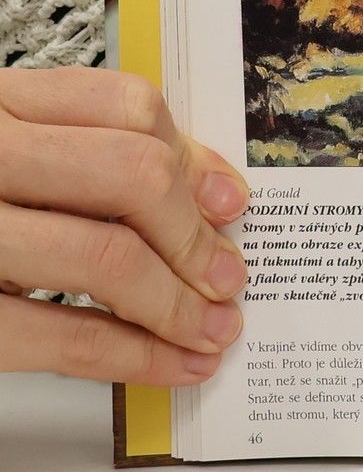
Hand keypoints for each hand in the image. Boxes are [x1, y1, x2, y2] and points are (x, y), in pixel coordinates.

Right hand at [0, 69, 249, 385]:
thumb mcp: (5, 151)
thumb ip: (88, 153)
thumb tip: (209, 189)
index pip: (126, 106)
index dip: (195, 159)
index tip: (231, 204)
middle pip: (131, 176)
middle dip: (196, 238)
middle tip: (230, 277)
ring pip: (104, 257)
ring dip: (178, 304)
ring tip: (212, 328)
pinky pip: (55, 335)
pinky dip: (131, 357)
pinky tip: (170, 365)